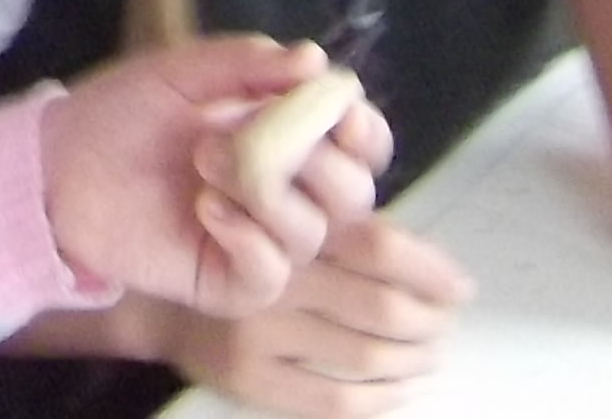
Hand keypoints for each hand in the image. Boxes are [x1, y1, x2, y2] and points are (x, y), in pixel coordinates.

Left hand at [39, 34, 388, 319]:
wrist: (54, 166)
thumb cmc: (120, 114)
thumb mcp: (179, 74)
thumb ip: (245, 64)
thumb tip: (315, 58)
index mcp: (286, 139)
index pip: (360, 146)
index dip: (364, 132)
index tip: (343, 113)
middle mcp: (286, 194)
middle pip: (352, 194)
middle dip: (312, 161)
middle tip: (244, 136)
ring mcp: (262, 242)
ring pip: (313, 233)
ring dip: (265, 193)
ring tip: (202, 162)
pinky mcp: (229, 282)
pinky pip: (271, 272)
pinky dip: (249, 239)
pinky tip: (207, 210)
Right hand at [162, 213, 474, 418]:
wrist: (151, 294)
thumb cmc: (230, 242)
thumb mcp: (277, 211)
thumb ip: (339, 222)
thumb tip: (433, 263)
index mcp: (284, 224)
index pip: (379, 245)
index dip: (431, 270)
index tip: (460, 287)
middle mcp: (273, 278)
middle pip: (383, 308)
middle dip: (429, 321)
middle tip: (443, 322)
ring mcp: (260, 334)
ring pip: (368, 357)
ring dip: (415, 360)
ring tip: (427, 352)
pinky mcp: (249, 380)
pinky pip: (336, 401)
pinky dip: (385, 398)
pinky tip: (399, 386)